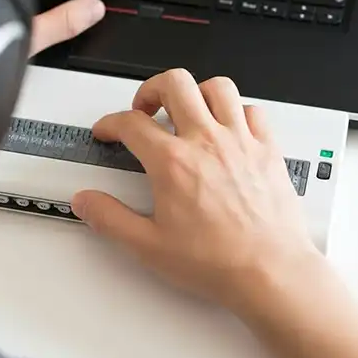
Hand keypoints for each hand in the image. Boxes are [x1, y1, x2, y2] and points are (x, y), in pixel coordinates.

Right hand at [71, 69, 319, 309]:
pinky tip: (228, 127)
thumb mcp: (148, 247)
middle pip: (175, 84)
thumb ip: (110, 219)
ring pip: (217, 87)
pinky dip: (237, 111)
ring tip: (186, 109)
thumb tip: (87, 202)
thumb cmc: (218, 261)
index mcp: (173, 163)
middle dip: (151, 89)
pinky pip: (253, 111)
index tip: (109, 131)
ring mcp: (240, 141)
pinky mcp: (267, 150)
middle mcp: (207, 142)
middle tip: (145, 108)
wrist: (270, 273)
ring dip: (196, 93)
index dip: (111, 123)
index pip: (131, 123)